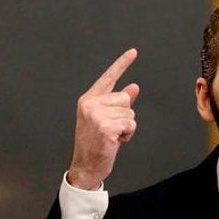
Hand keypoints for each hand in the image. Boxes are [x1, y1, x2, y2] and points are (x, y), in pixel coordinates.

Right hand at [67, 48, 139, 189]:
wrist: (85, 167)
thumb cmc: (96, 144)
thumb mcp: (106, 119)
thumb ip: (119, 103)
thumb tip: (134, 87)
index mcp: (88, 99)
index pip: (108, 77)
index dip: (122, 63)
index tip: (134, 51)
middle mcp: (90, 104)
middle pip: (125, 98)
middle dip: (125, 115)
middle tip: (112, 129)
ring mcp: (96, 115)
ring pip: (130, 113)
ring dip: (127, 127)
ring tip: (113, 136)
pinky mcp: (105, 126)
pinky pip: (130, 124)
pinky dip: (128, 135)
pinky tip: (115, 141)